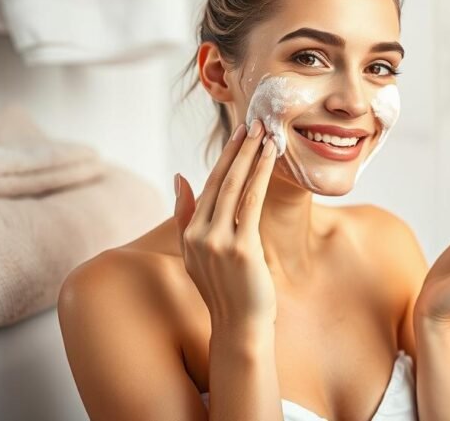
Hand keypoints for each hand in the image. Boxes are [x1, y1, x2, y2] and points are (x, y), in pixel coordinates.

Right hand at [174, 119, 278, 329]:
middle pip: (221, 180)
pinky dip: (261, 176)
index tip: (238, 134)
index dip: (225, 157)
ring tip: (265, 133)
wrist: (240, 327)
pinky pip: (251, 202)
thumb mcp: (196, 254)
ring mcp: (218, 241)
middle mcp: (200, 234)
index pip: (208, 185)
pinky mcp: (241, 248)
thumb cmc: (225, 291)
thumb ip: (185, 216)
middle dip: (239, 148)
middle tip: (254, 122)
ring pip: (236, 187)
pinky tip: (271, 158)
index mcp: (190, 233)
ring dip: (251, 156)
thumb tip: (178, 176)